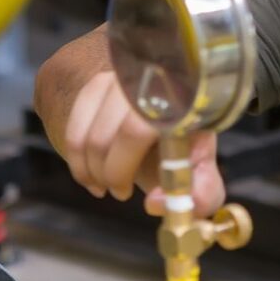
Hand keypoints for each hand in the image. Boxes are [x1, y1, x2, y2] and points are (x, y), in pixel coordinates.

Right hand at [60, 70, 226, 215]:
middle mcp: (147, 82)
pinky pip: (75, 120)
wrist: (171, 116)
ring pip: (86, 129)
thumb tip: (155, 202)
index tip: (126, 194)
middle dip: (106, 172)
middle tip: (119, 192)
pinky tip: (87, 173)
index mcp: (178, 102)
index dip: (121, 168)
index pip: (135, 131)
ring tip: (102, 186)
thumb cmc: (187, 146)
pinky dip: (75, 153)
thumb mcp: (204, 170)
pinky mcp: (99, 83)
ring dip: (87, 166)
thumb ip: (200, 194)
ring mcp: (121, 78)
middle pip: (105, 134)